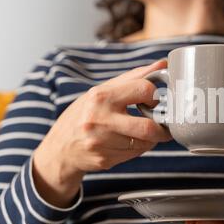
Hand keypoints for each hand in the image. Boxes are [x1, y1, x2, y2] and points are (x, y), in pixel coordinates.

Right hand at [33, 60, 171, 206]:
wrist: (60, 146)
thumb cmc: (86, 113)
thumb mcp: (104, 90)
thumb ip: (135, 77)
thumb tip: (162, 64)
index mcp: (101, 96)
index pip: (144, 90)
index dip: (155, 96)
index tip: (154, 101)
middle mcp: (99, 120)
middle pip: (148, 127)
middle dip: (162, 129)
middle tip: (163, 125)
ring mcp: (101, 142)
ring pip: (145, 143)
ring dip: (150, 139)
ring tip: (142, 132)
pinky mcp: (104, 159)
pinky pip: (135, 154)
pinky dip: (139, 148)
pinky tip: (129, 142)